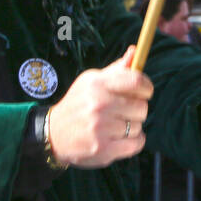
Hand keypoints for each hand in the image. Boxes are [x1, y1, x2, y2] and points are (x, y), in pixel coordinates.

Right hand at [47, 45, 152, 167]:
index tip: (145, 91)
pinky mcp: (103, 149)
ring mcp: (101, 128)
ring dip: (132, 127)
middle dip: (137, 109)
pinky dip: (134, 142)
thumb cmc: (78, 104)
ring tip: (115, 126)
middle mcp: (99, 105)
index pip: (137, 82)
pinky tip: (121, 138)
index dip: (147, 87)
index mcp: (98, 85)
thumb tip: (135, 51)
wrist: (53, 134)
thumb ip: (116, 69)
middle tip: (124, 111)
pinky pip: (136, 144)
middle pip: (142, 107)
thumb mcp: (91, 82)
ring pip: (138, 127)